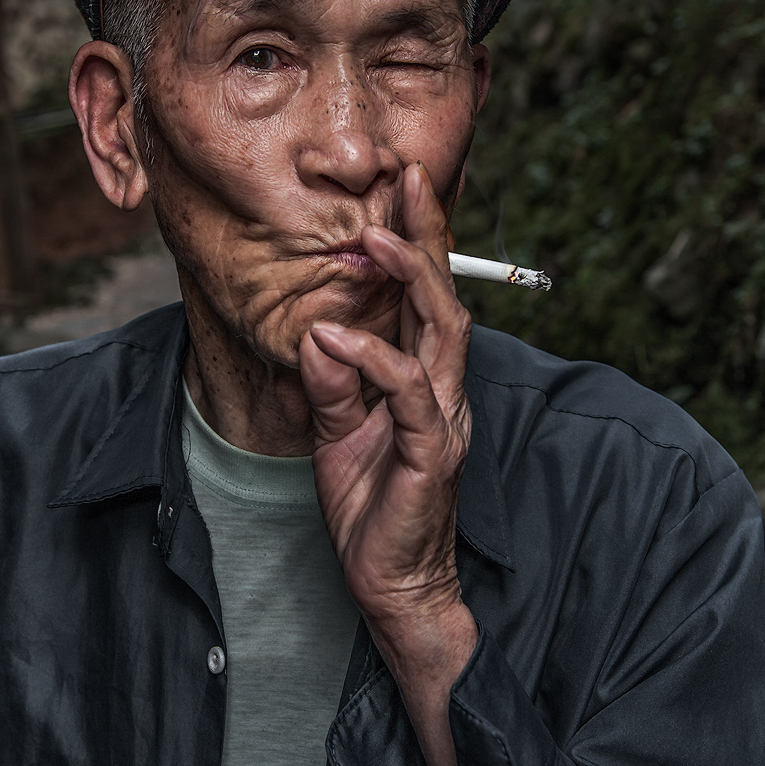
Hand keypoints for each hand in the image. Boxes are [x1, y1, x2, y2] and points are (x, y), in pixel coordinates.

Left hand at [299, 162, 476, 683]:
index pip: (426, 299)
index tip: (400, 189)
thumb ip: (331, 383)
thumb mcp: (338, 435)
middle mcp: (444, 392)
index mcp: (425, 382)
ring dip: (409, 280)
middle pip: (445, 297)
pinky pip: (408, 393)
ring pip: (440, 333)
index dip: (419, 242)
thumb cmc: (371, 510)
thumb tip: (318, 330)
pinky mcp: (431, 453)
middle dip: (427, 235)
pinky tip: (336, 337)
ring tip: (375, 238)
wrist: (392, 585)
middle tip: (405, 180)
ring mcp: (443, 420)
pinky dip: (373, 359)